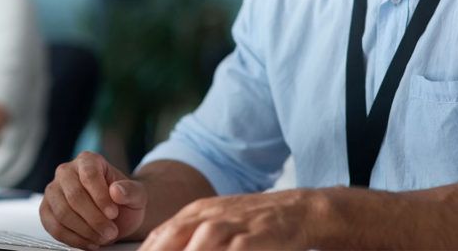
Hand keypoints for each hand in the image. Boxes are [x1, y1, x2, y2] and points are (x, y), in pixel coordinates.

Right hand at [40, 151, 147, 249]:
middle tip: (111, 232)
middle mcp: (66, 171)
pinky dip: (73, 239)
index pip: (90, 175)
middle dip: (94, 219)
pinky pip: (54, 227)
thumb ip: (131, 191)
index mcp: (88, 160)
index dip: (101, 197)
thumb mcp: (137, 194)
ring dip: (85, 231)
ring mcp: (53, 191)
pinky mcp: (46, 210)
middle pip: (74, 196)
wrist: (116, 215)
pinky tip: (89, 242)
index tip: (113, 214)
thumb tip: (117, 191)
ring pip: (62, 213)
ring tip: (102, 238)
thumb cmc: (124, 200)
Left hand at [139, 189, 315, 250]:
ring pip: (200, 243)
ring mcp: (232, 226)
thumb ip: (190, 236)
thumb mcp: (217, 222)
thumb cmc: (253, 223)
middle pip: (172, 237)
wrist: (297, 210)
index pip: (162, 234)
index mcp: (198, 212)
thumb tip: (160, 248)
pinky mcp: (253, 239)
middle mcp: (210, 217)